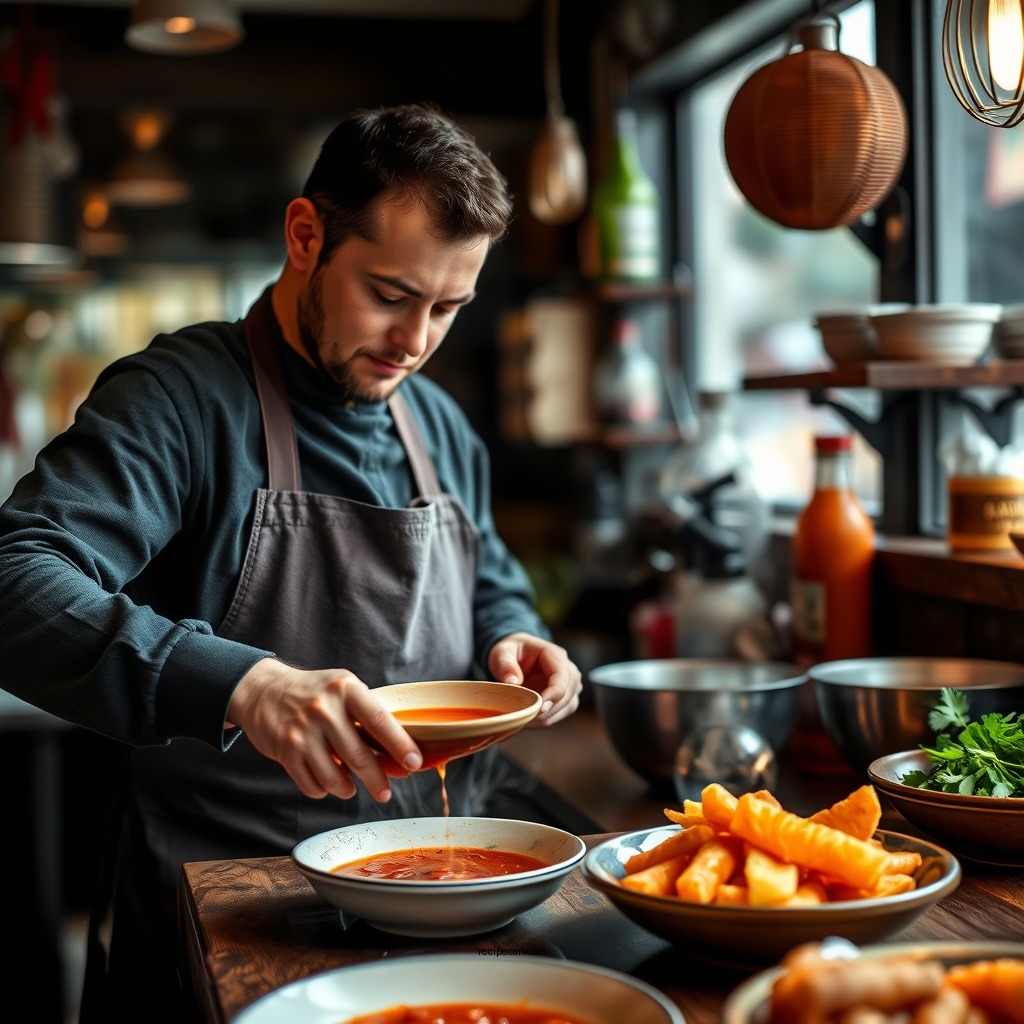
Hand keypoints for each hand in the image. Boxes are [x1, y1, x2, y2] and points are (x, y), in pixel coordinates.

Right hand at [226, 658, 422, 802]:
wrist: (263, 690)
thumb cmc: (314, 693)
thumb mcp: (343, 690)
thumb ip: (368, 716)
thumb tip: (400, 753)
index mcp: (346, 688)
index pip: (379, 721)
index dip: (400, 745)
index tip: (415, 763)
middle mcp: (324, 708)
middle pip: (359, 755)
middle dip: (377, 780)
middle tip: (385, 794)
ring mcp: (303, 731)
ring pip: (334, 777)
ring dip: (347, 789)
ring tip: (351, 787)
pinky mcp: (285, 750)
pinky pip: (312, 785)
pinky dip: (323, 790)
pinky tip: (326, 782)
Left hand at [487, 632, 581, 725]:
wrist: (514, 655)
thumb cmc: (510, 651)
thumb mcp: (502, 653)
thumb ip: (505, 665)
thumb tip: (513, 682)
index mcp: (553, 654)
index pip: (562, 676)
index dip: (554, 693)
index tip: (539, 708)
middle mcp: (566, 669)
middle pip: (569, 693)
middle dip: (549, 708)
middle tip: (525, 716)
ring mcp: (568, 684)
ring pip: (568, 705)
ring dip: (547, 716)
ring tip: (524, 718)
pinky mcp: (564, 698)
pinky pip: (560, 712)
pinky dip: (545, 719)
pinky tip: (528, 720)